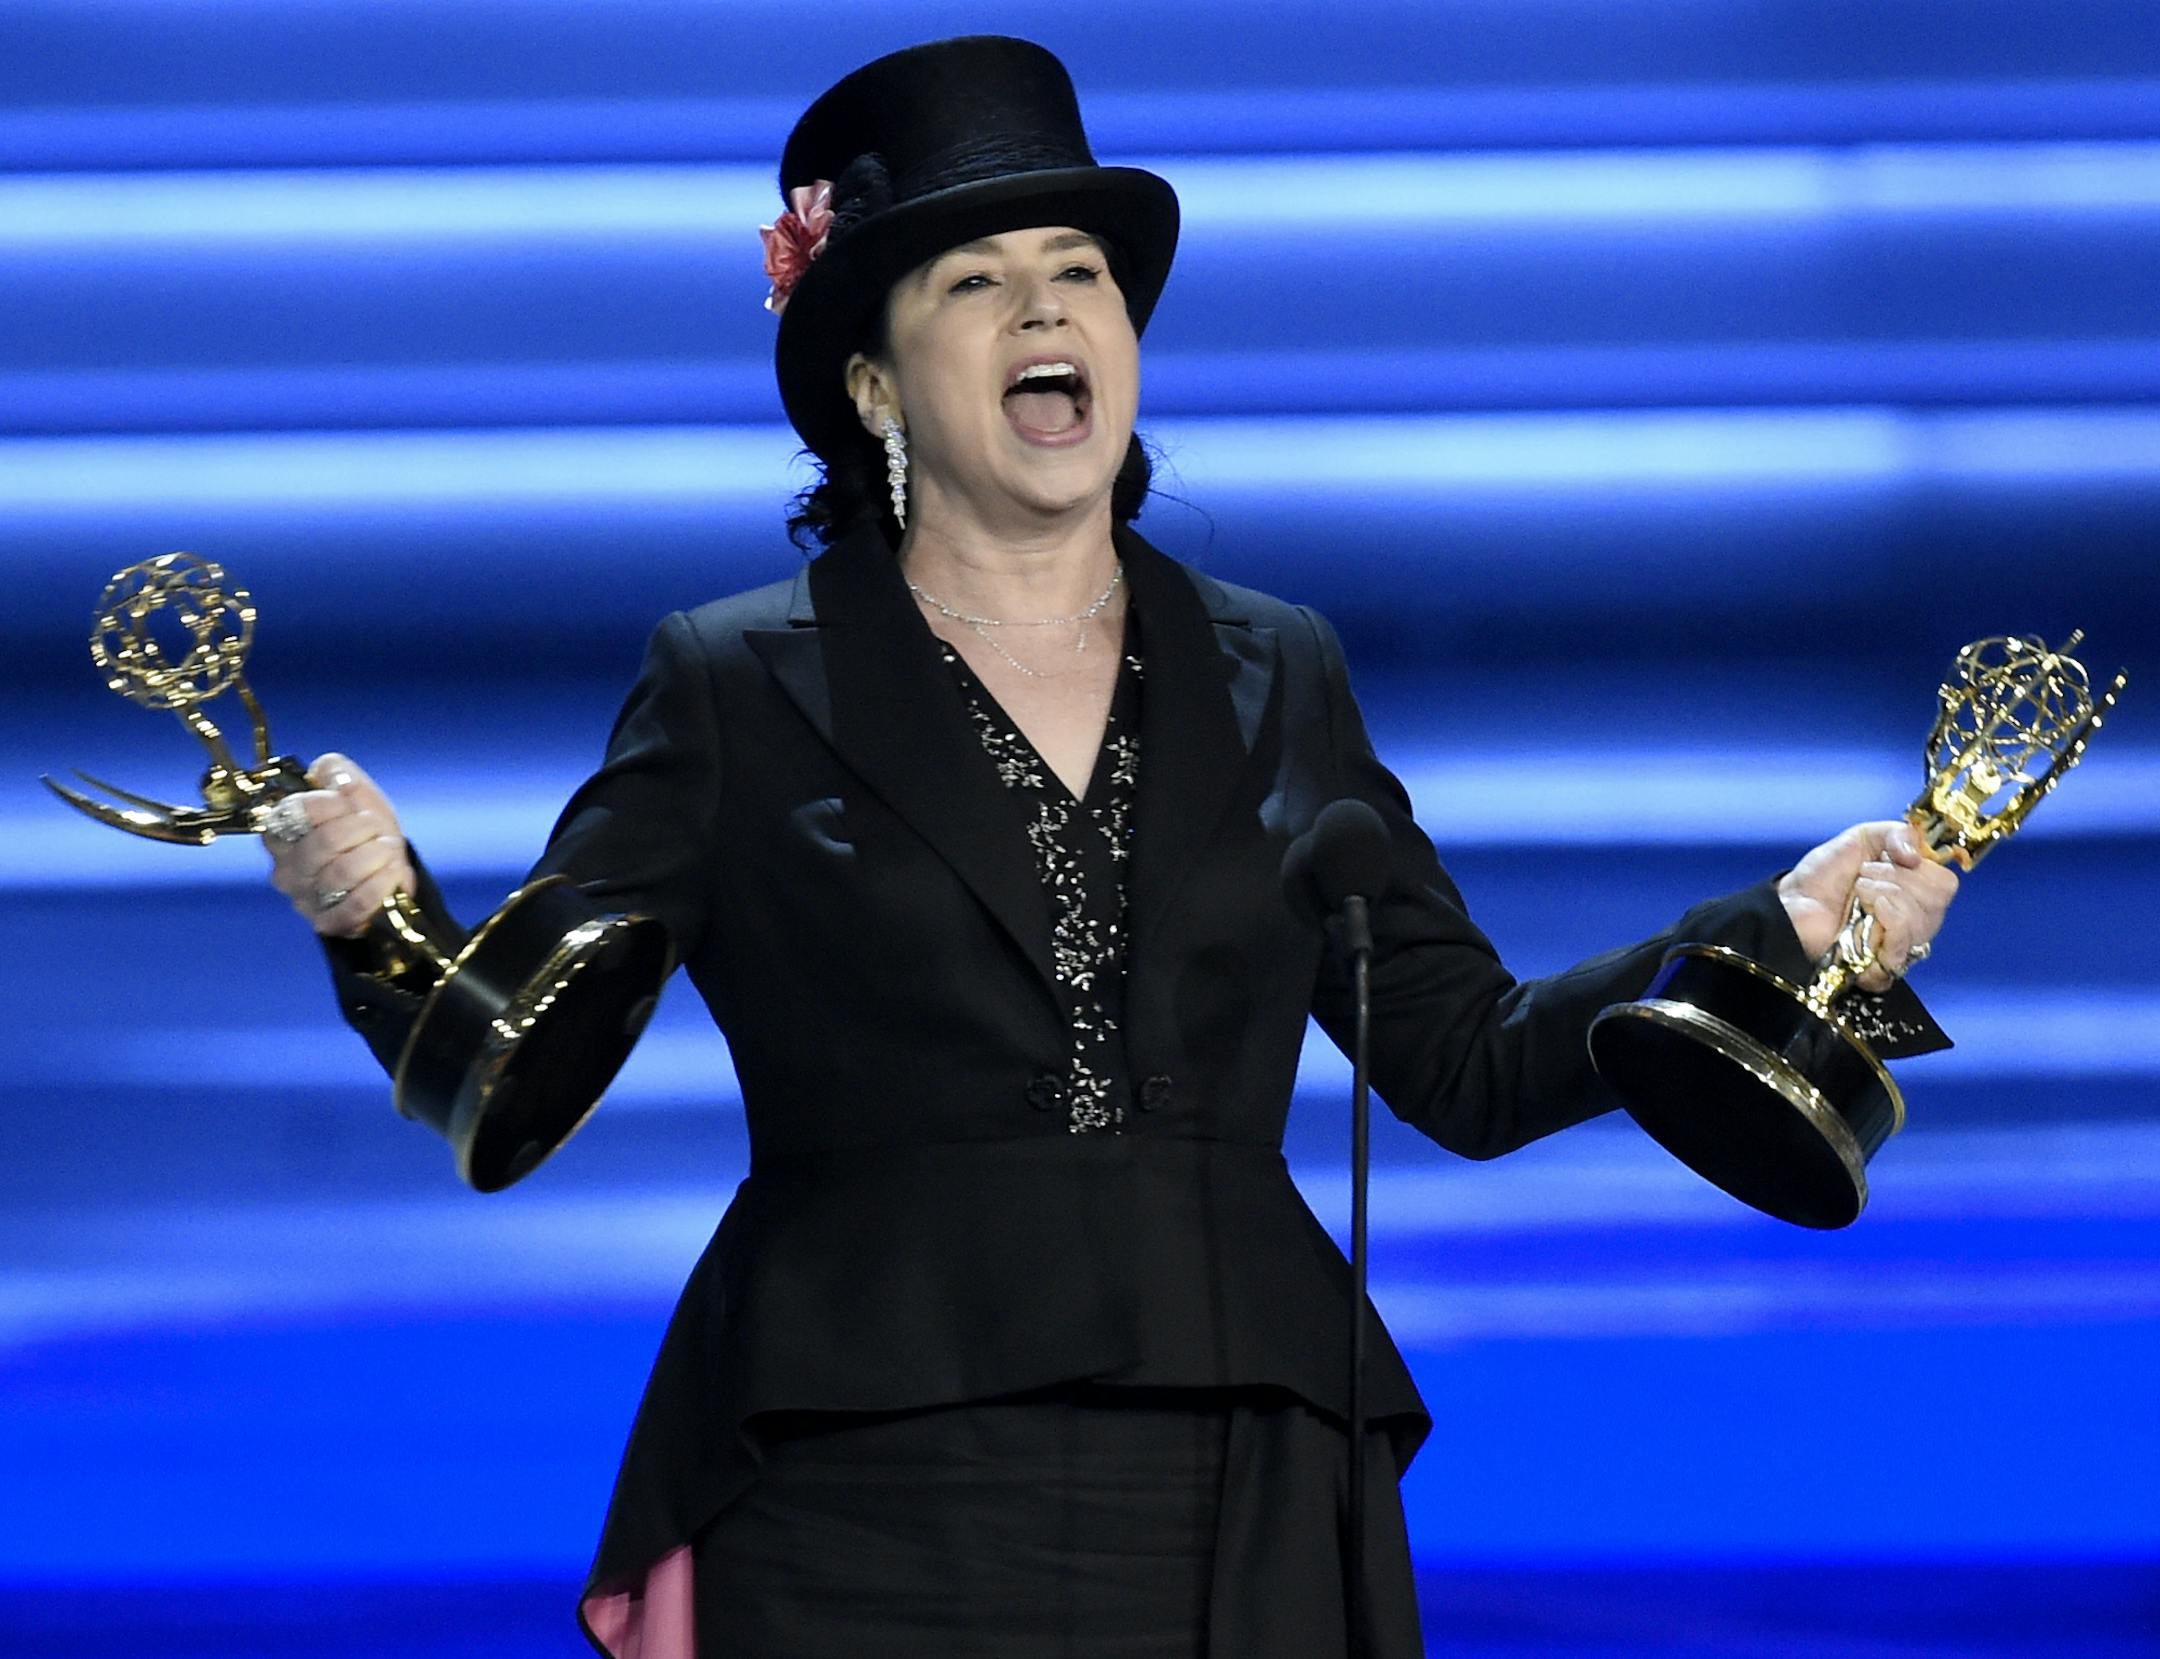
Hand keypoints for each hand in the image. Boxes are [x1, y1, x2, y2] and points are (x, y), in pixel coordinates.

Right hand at [262, 752, 415, 938]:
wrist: (387, 875)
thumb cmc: (365, 834)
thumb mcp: (357, 796)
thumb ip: (338, 774)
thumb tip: (328, 769)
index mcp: (282, 831)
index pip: (296, 811)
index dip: (334, 804)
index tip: (354, 807)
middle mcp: (286, 867)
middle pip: (323, 842)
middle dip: (362, 830)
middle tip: (377, 830)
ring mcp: (305, 897)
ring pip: (341, 872)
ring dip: (376, 855)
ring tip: (388, 851)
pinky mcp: (329, 921)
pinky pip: (356, 902)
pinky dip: (381, 883)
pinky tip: (392, 872)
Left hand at [1777, 820, 1959, 992]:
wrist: (1790, 903)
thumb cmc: (1823, 876)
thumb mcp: (1861, 839)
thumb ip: (1896, 833)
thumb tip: (1918, 855)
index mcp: (1915, 893)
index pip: (1946, 883)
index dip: (1921, 866)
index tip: (1892, 857)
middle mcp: (1914, 921)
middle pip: (1938, 899)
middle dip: (1898, 877)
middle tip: (1865, 876)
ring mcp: (1900, 945)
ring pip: (1923, 918)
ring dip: (1886, 893)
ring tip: (1858, 892)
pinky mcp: (1883, 965)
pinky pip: (1905, 941)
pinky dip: (1889, 916)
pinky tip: (1868, 909)